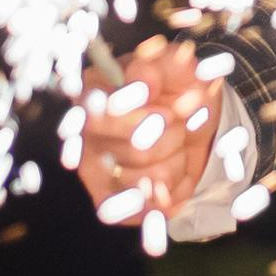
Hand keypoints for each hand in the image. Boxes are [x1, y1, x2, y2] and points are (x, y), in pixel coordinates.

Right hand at [75, 37, 218, 219]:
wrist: (190, 120)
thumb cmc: (176, 87)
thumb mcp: (177, 66)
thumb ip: (162, 65)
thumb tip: (146, 83)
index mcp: (95, 91)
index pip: (114, 112)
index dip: (155, 115)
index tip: (180, 109)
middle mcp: (85, 131)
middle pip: (140, 149)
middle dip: (175, 136)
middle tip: (179, 123)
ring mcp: (92, 167)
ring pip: (148, 180)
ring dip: (176, 162)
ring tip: (174, 146)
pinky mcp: (105, 198)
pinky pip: (137, 210)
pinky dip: (164, 196)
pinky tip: (169, 181)